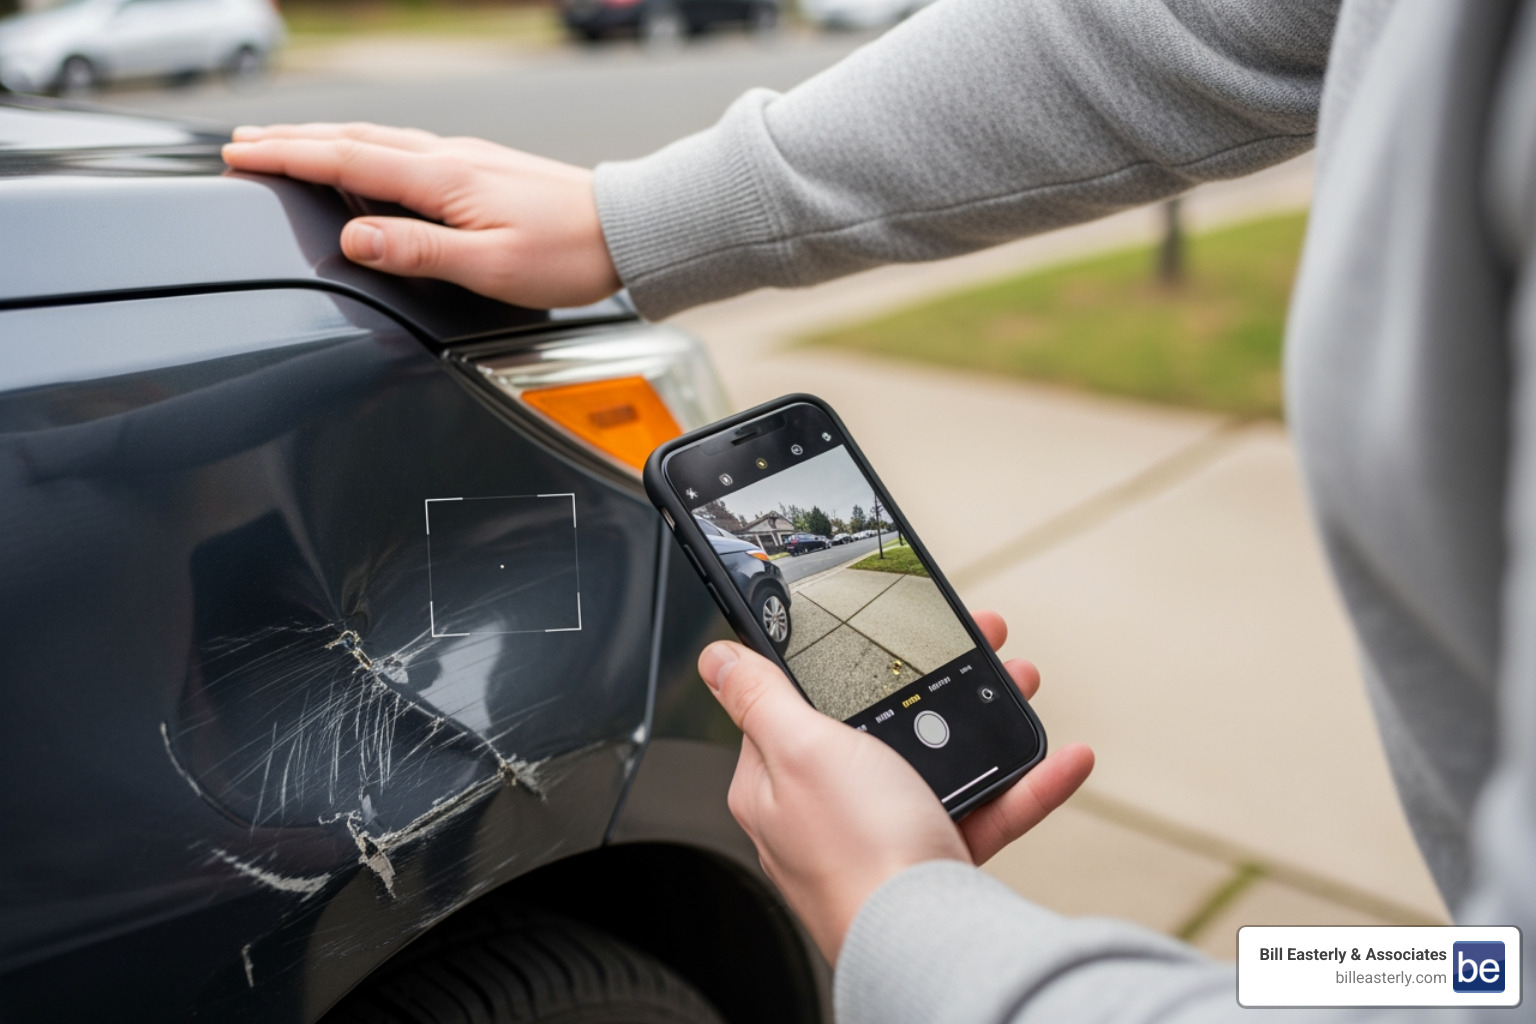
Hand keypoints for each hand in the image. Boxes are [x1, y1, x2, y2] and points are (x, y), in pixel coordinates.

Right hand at [220, 123, 620, 309]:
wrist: (626, 230)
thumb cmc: (567, 254)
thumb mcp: (489, 266)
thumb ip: (417, 251)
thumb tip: (353, 238)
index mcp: (442, 178)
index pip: (345, 161)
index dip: (287, 158)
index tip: (239, 156)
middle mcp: (448, 158)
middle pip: (352, 141)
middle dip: (291, 142)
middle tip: (241, 144)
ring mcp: (464, 159)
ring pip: (377, 141)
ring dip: (324, 141)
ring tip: (284, 146)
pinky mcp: (479, 168)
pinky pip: (404, 149)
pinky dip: (364, 149)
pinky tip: (363, 159)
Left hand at [698, 609, 1093, 962]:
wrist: (927, 942)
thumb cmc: (856, 851)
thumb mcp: (801, 748)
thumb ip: (761, 698)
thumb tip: (717, 660)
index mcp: (778, 782)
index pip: (798, 703)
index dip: (843, 658)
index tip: (886, 630)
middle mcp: (828, 811)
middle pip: (881, 724)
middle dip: (934, 679)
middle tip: (976, 642)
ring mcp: (884, 837)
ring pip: (939, 759)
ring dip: (986, 715)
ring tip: (1020, 681)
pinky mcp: (934, 862)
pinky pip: (986, 809)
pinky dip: (1025, 783)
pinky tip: (1058, 759)